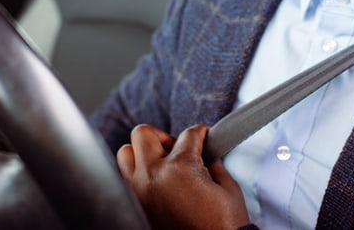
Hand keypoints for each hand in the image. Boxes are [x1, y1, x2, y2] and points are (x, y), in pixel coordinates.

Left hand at [117, 123, 250, 229]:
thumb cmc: (223, 224)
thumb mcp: (227, 188)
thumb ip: (214, 163)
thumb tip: (206, 152)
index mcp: (180, 167)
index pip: (188, 134)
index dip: (202, 133)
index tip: (205, 136)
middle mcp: (153, 175)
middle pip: (143, 134)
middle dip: (163, 137)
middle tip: (178, 148)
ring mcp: (139, 192)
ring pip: (125, 154)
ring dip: (143, 154)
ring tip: (161, 164)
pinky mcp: (136, 207)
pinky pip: (126, 181)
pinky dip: (138, 176)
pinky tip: (156, 183)